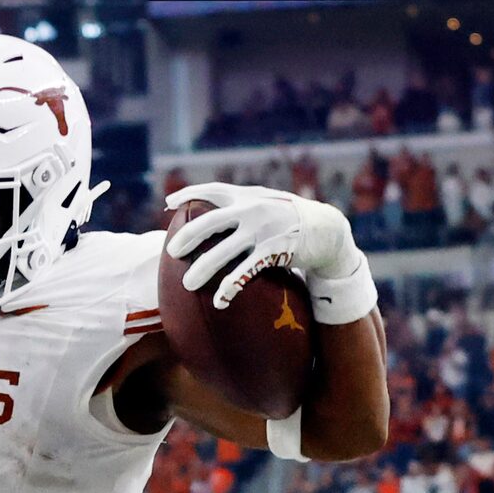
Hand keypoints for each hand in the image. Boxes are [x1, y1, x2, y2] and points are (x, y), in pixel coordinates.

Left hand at [165, 181, 358, 310]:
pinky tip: (220, 301)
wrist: (325, 228)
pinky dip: (229, 288)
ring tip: (188, 285)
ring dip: (202, 270)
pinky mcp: (272, 251)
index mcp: (246, 196)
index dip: (189, 194)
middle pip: (209, 222)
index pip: (212, 191)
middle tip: (172, 253)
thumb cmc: (285, 218)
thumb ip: (239, 204)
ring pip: (222, 252)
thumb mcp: (264, 202)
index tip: (168, 204)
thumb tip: (206, 211)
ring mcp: (261, 230)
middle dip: (187, 238)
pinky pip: (244, 272)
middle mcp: (251, 210)